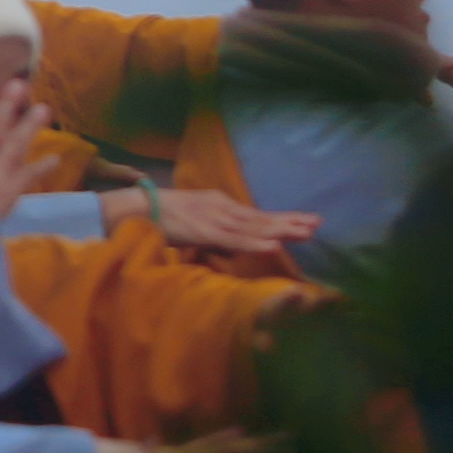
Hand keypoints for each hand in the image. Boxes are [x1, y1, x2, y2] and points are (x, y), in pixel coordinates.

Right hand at [136, 184, 317, 267]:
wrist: (135, 207)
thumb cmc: (161, 217)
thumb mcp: (195, 223)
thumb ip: (216, 234)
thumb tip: (235, 248)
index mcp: (219, 204)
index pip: (257, 213)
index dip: (283, 218)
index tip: (308, 221)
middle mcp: (221, 208)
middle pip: (261, 217)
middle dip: (289, 221)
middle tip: (317, 223)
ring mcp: (214, 219)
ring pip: (253, 227)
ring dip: (280, 231)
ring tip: (305, 233)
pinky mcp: (205, 231)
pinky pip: (235, 239)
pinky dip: (255, 242)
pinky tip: (273, 246)